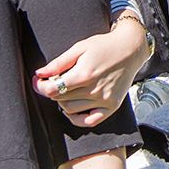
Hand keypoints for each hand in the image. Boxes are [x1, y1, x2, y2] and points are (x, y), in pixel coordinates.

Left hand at [34, 15, 151, 127]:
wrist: (130, 49)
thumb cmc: (104, 46)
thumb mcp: (79, 48)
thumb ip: (58, 63)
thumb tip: (40, 73)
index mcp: (84, 74)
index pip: (53, 89)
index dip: (41, 86)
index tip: (38, 81)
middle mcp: (94, 90)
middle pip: (60, 99)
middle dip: (53, 90)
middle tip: (56, 80)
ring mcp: (104, 100)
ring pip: (71, 110)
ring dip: (63, 101)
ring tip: (68, 89)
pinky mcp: (111, 106)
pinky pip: (89, 122)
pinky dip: (77, 118)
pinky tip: (75, 108)